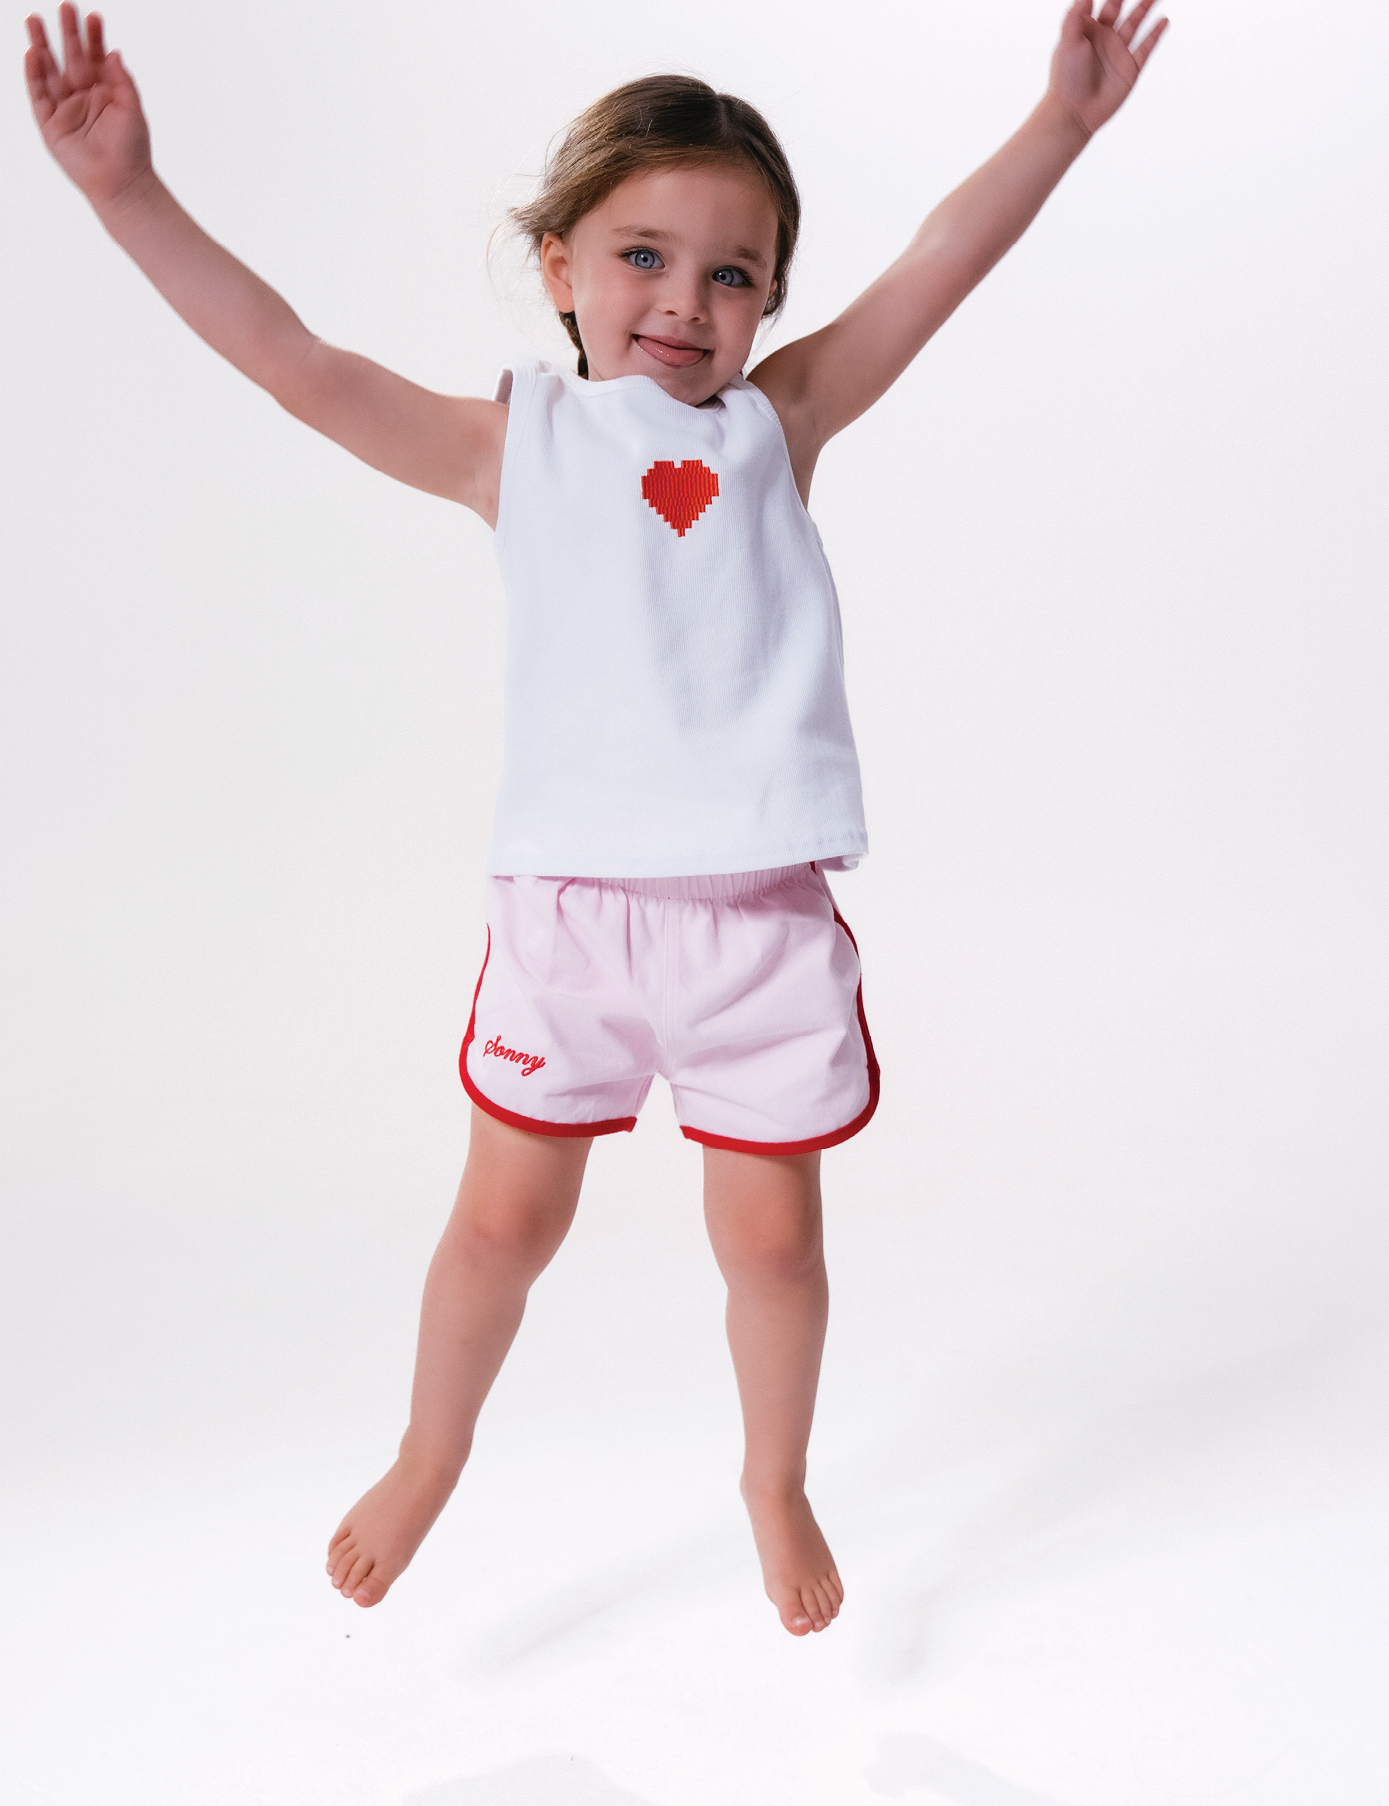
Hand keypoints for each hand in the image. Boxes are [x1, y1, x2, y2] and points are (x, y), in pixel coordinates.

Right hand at [25, 4, 151, 206]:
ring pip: (49, 70)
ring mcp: (65, 108)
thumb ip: (122, 80)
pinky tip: (33, 54)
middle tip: (66, 6)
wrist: (122, 182)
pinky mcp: (50, 124)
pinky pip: (38, 94)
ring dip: (42, 45)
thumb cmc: (132, 150)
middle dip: (67, 32)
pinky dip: (34, 74)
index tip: (94, 16)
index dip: (94, 37)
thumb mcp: (132, 109)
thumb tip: (113, 52)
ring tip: (35, 19)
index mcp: (104, 91)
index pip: (96, 57)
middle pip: (71, 57)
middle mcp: (83, 96)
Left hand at [1048, 0, 1168, 139]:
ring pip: (1136, 24)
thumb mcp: (1067, 43)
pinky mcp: (1130, 70)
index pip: (1103, 4)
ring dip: (1145, 9)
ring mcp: (1118, 54)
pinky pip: (1146, 48)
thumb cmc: (1066, 80)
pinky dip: (1155, 35)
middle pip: (1121, 9)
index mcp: (1089, 31)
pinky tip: (1163, 21)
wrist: (1075, 113)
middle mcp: (1105, 40)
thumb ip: (1075, 17)